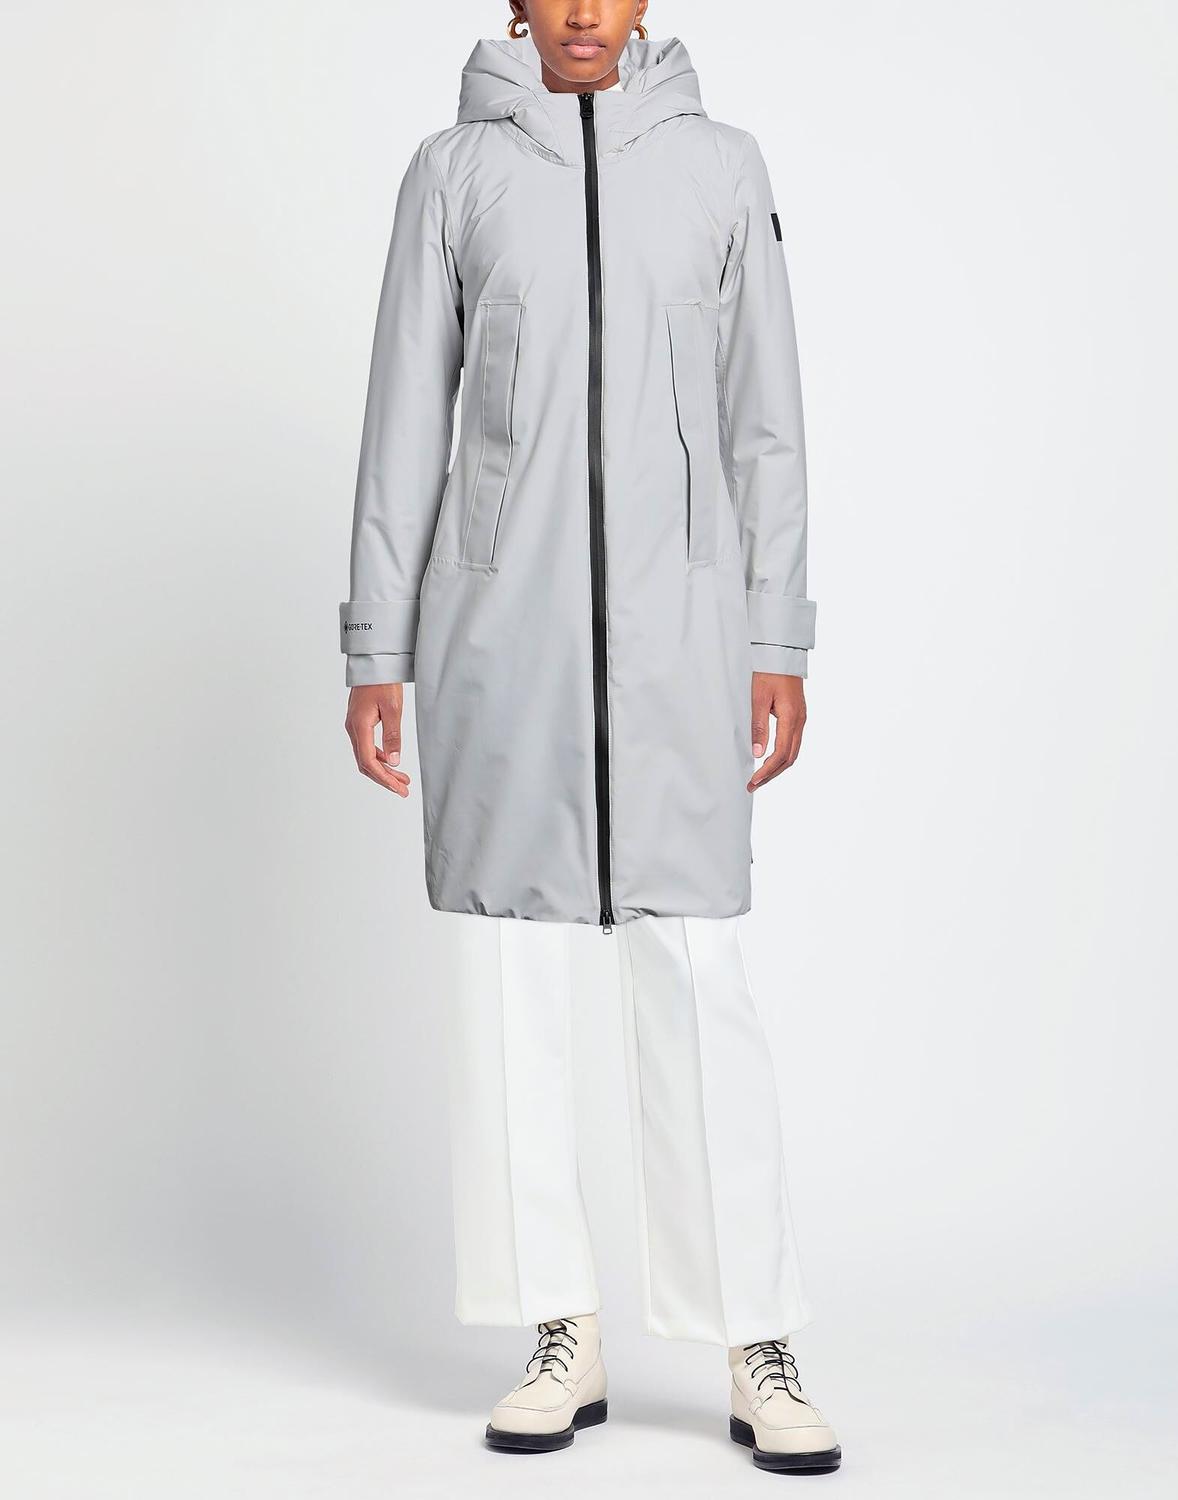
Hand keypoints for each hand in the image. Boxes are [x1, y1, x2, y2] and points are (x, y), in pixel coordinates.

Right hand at [345, 684, 411, 797]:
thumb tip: (394, 761)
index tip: (399, 788)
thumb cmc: (382, 682)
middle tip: (403, 789)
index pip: (369, 762)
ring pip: (366, 756)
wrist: (373, 663)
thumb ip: (393, 736)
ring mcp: (355, 726)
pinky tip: (392, 761)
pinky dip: (379, 757)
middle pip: (366, 763)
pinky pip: (367, 746)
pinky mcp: (359, 722)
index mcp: (359, 727)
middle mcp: (353, 729)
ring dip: (383, 769)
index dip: (384, 779)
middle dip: (385, 779)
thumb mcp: (393, 709)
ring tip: (402, 778)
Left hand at [748, 672, 806, 791]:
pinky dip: (782, 756)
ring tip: (760, 777)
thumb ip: (759, 726)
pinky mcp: (798, 715)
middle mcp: (800, 721)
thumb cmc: (768, 672)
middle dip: (771, 774)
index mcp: (791, 718)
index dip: (767, 771)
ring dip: (777, 767)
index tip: (753, 781)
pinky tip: (770, 760)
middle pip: (789, 758)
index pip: (781, 754)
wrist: (782, 653)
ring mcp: (801, 719)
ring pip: (792, 752)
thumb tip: (758, 753)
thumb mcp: (758, 698)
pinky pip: (793, 742)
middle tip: (753, 785)